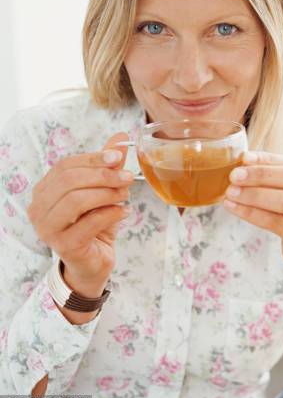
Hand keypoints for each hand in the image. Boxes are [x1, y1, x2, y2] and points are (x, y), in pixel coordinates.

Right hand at [27, 132, 133, 290]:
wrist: (94, 261)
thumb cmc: (96, 224)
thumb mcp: (103, 191)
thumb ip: (108, 166)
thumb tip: (120, 136)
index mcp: (45, 190)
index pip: (65, 166)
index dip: (93, 158)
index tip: (118, 157)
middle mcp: (39, 208)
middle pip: (69, 181)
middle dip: (103, 176)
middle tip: (127, 177)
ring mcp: (48, 228)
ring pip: (76, 201)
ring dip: (107, 194)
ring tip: (125, 196)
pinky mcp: (64, 245)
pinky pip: (89, 223)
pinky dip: (111, 214)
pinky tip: (124, 212)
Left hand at [222, 151, 282, 271]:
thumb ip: (282, 180)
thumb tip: (245, 164)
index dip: (267, 159)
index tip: (244, 158)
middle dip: (260, 174)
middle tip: (234, 175)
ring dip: (253, 194)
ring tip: (230, 192)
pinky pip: (272, 221)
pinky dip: (250, 213)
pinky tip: (233, 207)